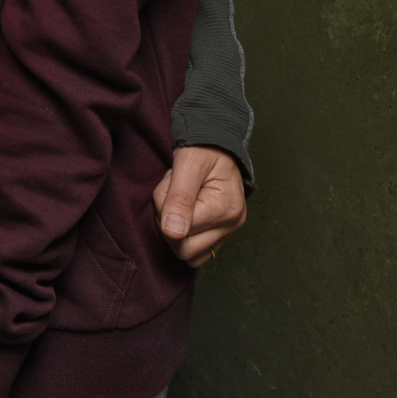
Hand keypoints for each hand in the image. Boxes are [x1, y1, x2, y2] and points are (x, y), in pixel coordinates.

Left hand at [154, 144, 247, 266]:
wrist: (216, 143)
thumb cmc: (203, 149)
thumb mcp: (188, 164)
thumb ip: (179, 197)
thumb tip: (173, 232)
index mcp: (226, 209)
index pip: (180, 233)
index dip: (165, 209)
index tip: (170, 185)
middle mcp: (231, 225)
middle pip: (185, 250)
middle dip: (168, 222)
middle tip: (172, 194)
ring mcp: (227, 232)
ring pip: (189, 254)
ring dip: (174, 231)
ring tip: (178, 203)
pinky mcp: (220, 234)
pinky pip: (196, 251)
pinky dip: (183, 235)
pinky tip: (184, 212)